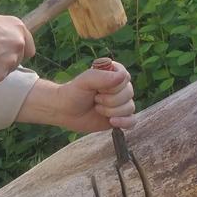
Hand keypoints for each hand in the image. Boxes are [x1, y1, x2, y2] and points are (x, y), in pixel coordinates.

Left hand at [16, 62, 134, 132]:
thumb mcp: (85, 81)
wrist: (65, 111)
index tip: (98, 89)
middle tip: (95, 99)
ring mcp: (121, 103)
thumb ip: (102, 77)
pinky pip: (132, 120)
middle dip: (110, 100)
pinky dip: (124, 122)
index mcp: (113, 74)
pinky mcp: (120, 117)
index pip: (125, 77)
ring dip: (111, 111)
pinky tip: (112, 122)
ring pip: (130, 107)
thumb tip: (123, 77)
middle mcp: (119, 87)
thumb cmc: (73, 93)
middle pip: (129, 94)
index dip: (112, 86)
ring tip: (97, 109)